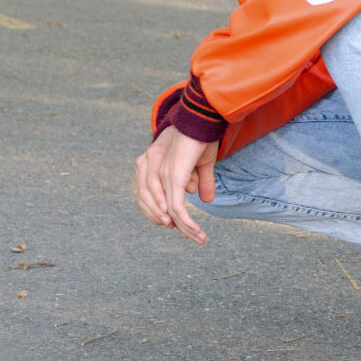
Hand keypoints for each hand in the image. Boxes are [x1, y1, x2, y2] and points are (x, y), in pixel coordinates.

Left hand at [134, 126, 219, 244]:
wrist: (201, 120)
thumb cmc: (201, 139)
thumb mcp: (203, 165)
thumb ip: (203, 182)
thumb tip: (206, 200)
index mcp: (159, 173)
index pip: (155, 204)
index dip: (169, 219)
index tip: (186, 230)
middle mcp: (157, 177)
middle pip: (160, 212)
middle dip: (179, 228)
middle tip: (197, 239)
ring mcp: (165, 178)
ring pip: (171, 214)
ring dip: (186, 229)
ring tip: (200, 238)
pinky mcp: (175, 178)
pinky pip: (178, 208)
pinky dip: (187, 223)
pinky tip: (195, 230)